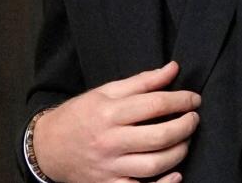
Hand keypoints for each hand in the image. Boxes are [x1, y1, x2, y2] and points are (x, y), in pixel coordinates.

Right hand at [33, 61, 199, 182]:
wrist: (47, 147)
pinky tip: (176, 174)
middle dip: (185, 126)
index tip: (194, 99)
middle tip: (194, 119)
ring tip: (184, 141)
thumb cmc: (78, 116)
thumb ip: (140, 82)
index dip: (180, 100)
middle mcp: (109, 140)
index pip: (154, 104)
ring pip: (155, 164)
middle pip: (159, 136)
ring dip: (179, 152)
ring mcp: (110, 166)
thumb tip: (172, 69)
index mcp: (108, 112)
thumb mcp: (104, 92)